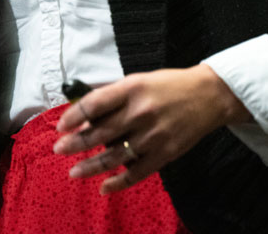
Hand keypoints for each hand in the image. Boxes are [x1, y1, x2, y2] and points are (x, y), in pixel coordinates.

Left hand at [52, 65, 251, 194]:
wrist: (209, 96)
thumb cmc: (169, 86)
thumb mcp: (139, 81)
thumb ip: (114, 97)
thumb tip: (84, 116)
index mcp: (132, 89)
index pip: (94, 104)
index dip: (73, 116)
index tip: (61, 125)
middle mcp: (141, 112)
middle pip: (100, 132)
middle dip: (76, 143)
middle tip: (59, 149)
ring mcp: (153, 135)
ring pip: (115, 156)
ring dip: (91, 166)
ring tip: (73, 172)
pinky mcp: (165, 153)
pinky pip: (137, 173)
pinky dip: (119, 182)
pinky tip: (104, 187)